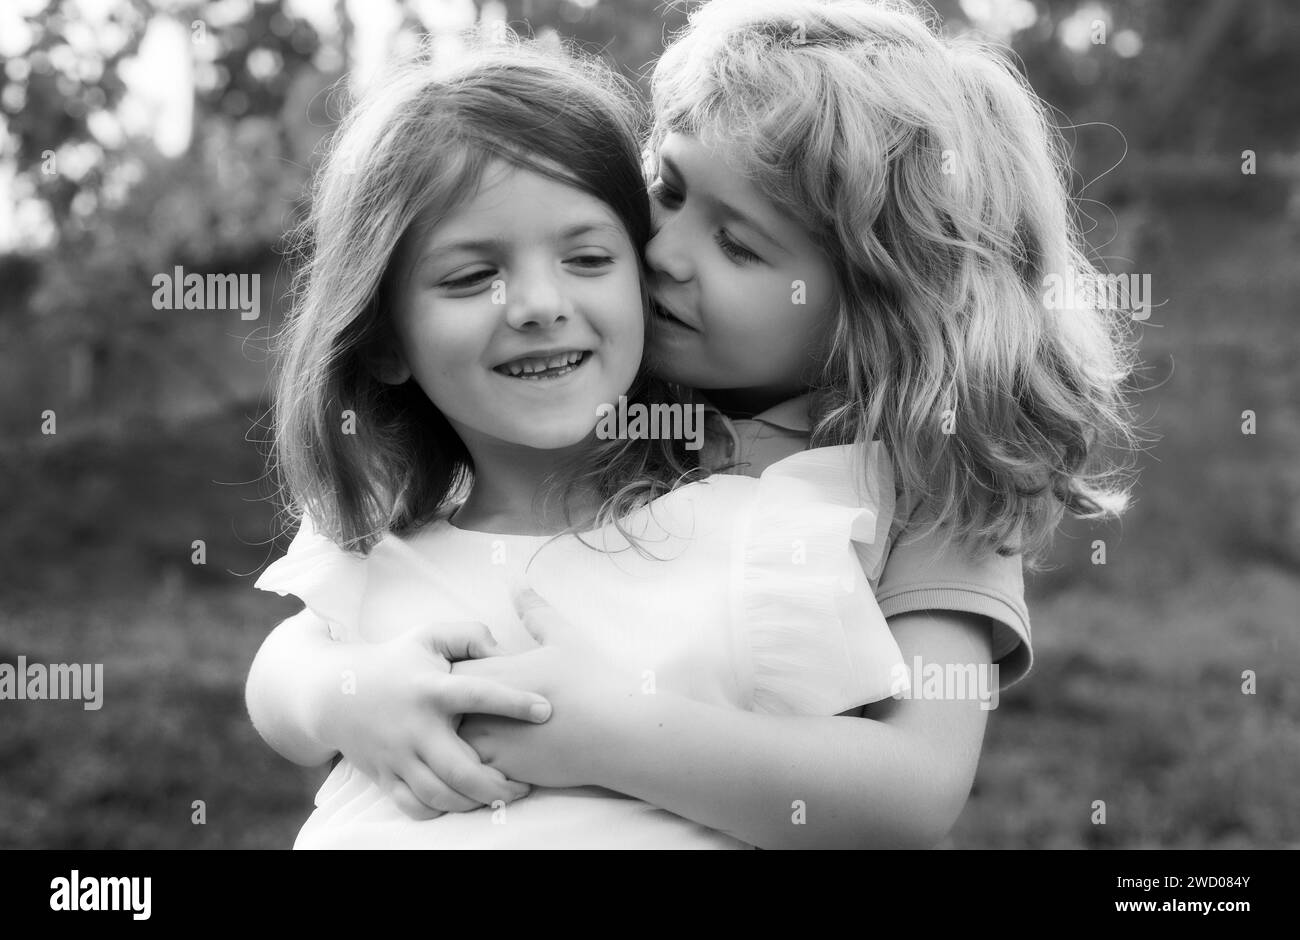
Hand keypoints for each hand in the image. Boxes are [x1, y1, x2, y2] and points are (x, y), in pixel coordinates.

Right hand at [313, 620, 552, 818]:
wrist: (334, 693)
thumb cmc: (396, 661)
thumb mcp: (429, 636)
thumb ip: (470, 635)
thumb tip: (506, 651)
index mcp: (431, 688)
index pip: (477, 695)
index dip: (513, 702)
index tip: (546, 708)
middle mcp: (414, 726)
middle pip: (459, 768)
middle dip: (497, 784)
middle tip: (525, 785)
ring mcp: (397, 756)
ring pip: (440, 794)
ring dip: (475, 802)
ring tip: (502, 796)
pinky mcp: (384, 776)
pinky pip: (415, 807)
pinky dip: (442, 811)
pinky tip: (464, 802)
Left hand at [456, 589, 639, 788]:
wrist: (614, 732)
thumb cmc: (591, 681)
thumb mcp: (562, 637)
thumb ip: (534, 610)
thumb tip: (518, 582)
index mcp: (492, 672)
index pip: (449, 671)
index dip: (458, 674)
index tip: (475, 677)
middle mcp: (481, 708)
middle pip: (443, 709)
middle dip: (451, 709)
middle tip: (465, 709)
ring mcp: (488, 742)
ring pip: (450, 744)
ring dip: (459, 740)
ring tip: (478, 737)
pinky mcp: (500, 770)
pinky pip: (469, 772)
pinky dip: (474, 767)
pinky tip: (493, 762)